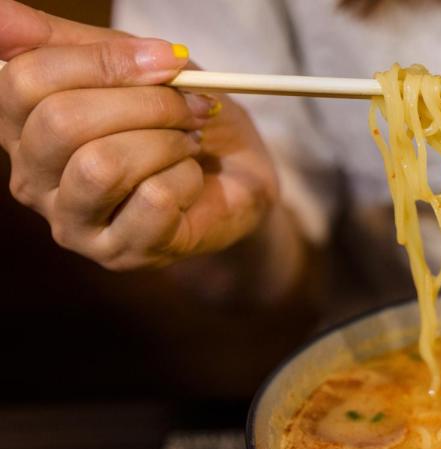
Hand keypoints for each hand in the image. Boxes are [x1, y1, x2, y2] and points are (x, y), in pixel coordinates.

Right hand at [1, 0, 277, 269]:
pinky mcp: (118, 253)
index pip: (25, 80)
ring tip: (188, 144)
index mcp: (23, 124)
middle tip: (190, 107)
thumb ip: (72, 43)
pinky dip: (186, 179)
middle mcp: (31, 177)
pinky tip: (191, 182)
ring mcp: (71, 222)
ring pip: (102, 165)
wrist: (237, 178)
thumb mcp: (135, 67)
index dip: (104, 62)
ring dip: (166, 143)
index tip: (167, 60)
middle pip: (62, 122)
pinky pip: (151, 200)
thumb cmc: (179, 120)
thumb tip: (1, 14)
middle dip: (146, 104)